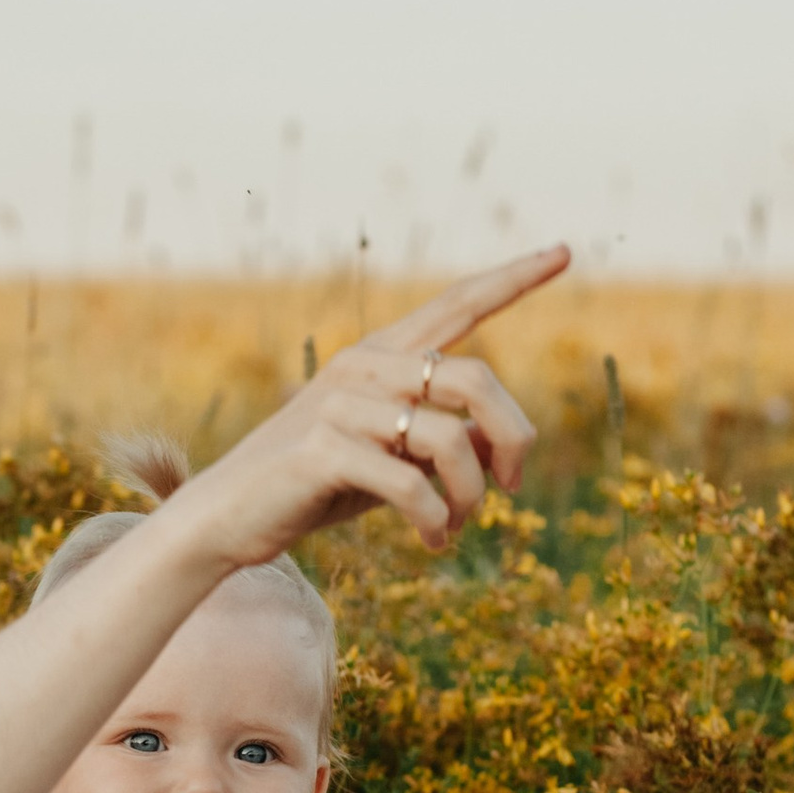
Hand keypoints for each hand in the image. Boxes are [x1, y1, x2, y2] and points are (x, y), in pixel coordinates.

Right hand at [167, 250, 568, 569]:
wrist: (227, 517)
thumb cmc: (316, 486)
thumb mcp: (390, 455)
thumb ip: (443, 438)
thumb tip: (508, 445)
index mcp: (380, 356)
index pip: (457, 304)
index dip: (514, 278)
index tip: (566, 251)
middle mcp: (363, 367)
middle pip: (476, 379)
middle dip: (514, 438)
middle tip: (511, 487)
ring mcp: (340, 406)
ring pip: (450, 439)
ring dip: (472, 495)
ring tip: (457, 527)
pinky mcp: (323, 451)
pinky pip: (412, 483)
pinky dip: (435, 519)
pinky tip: (432, 541)